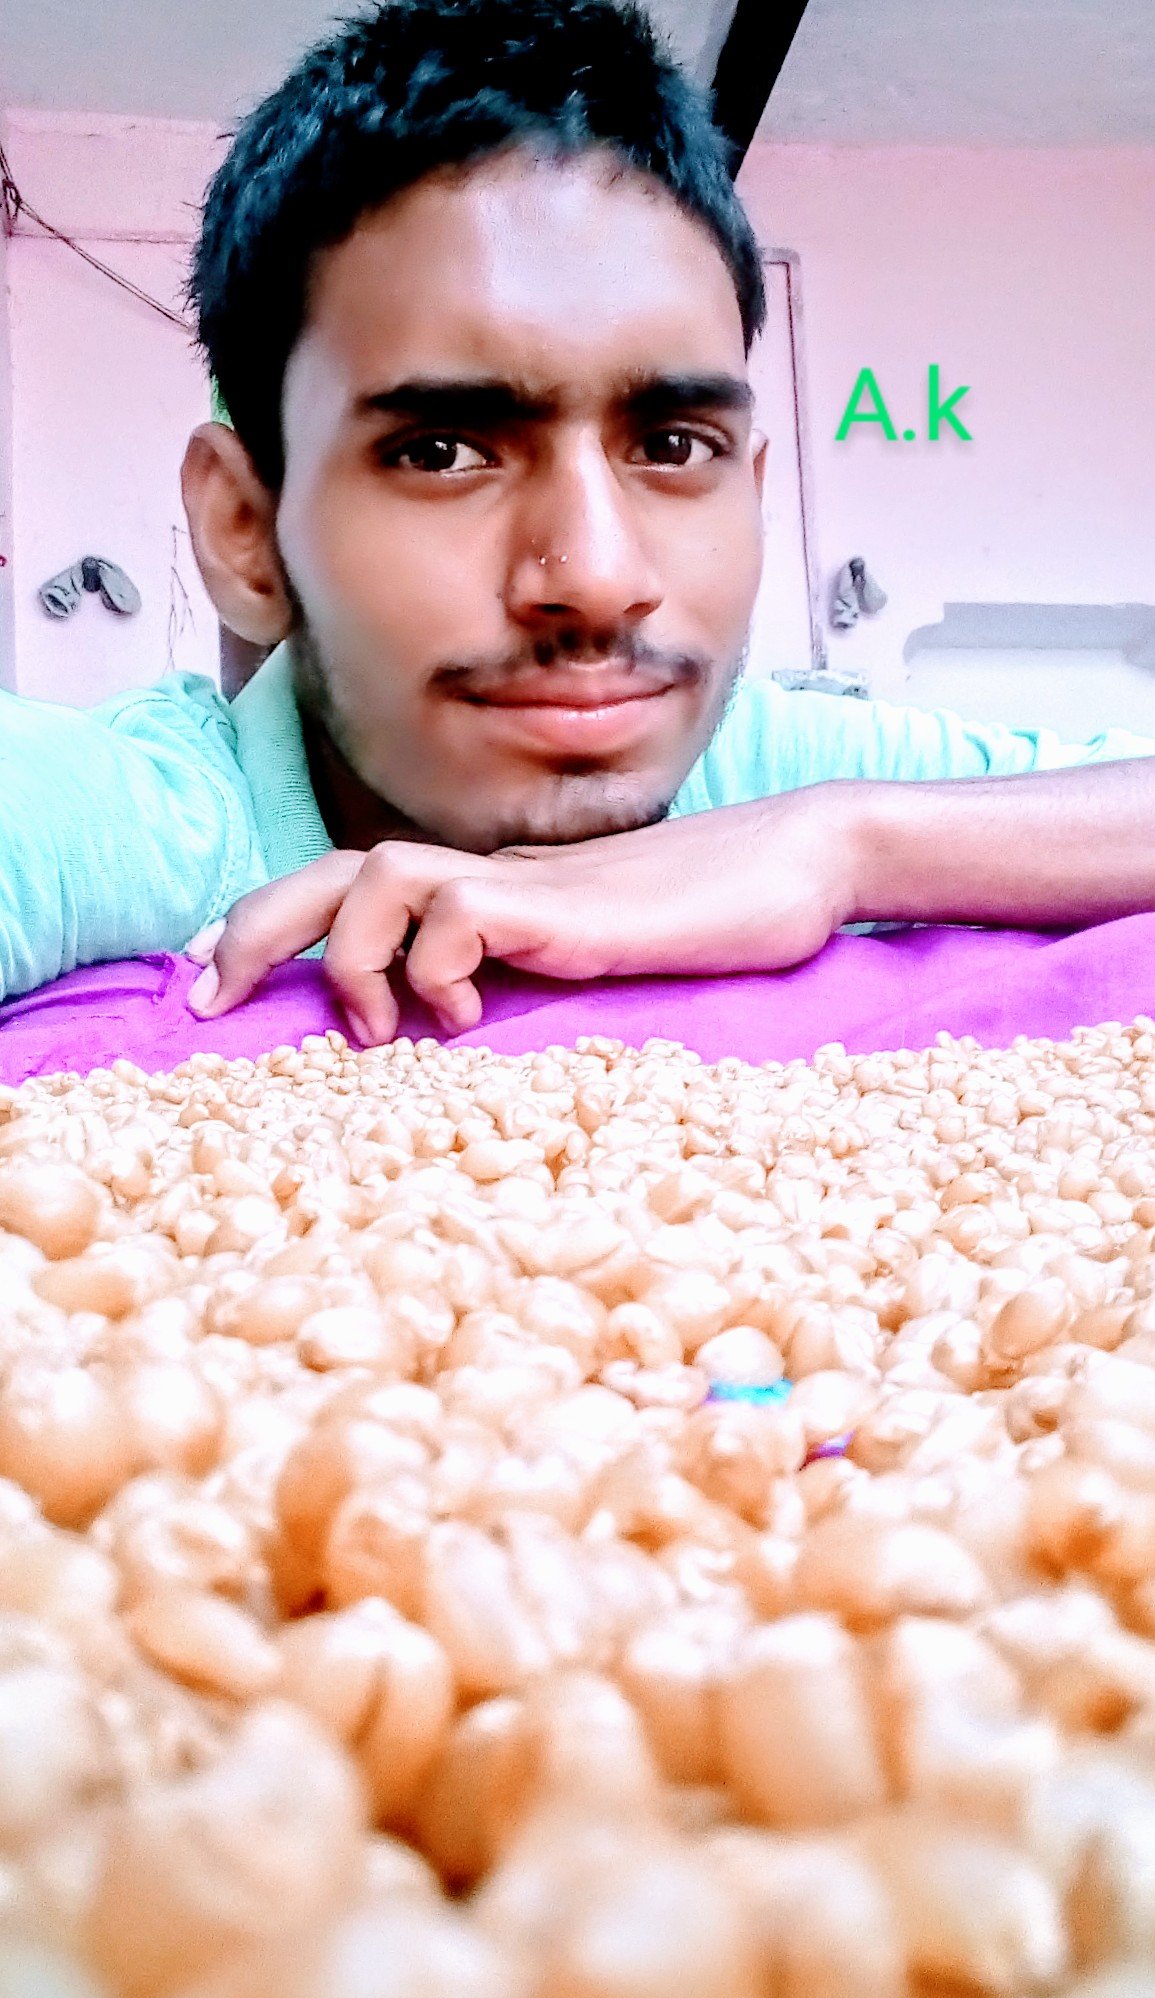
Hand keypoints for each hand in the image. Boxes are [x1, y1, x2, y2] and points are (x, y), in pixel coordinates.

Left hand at [185, 785, 862, 1045]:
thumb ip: (530, 981)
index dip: (271, 927)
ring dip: (351, 954)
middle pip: (336, 871)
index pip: (352, 888)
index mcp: (491, 893)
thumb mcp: (600, 963)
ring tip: (373, 1028)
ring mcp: (532, 887)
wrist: (807, 862)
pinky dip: (434, 964)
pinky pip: (462, 912)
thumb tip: (466, 1030)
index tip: (216, 987)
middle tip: (208, 1000)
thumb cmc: (714, 919)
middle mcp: (494, 880)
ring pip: (381, 875)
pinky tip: (463, 1015)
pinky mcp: (573, 907)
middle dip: (255, 930)